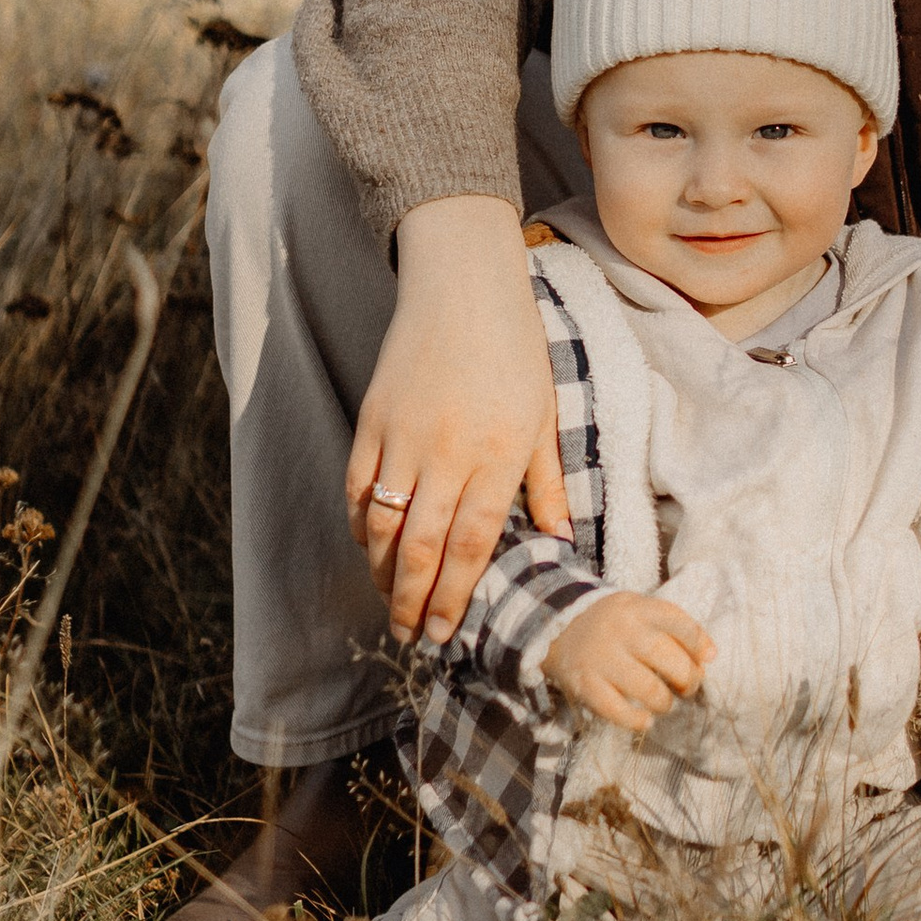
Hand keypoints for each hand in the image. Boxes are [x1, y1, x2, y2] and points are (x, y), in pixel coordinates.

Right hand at [348, 196, 569, 645]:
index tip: (446, 631)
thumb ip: (548, 481)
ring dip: (383, 573)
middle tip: (412, 636)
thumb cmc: (514, 348)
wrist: (462, 284)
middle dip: (414, 601)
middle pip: (423, 546)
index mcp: (500, 453)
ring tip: (390, 604)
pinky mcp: (373, 419)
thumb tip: (563, 540)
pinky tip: (368, 549)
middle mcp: (449, 451)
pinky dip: (359, 526)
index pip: (474, 543)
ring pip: (383, 524)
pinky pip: (357, 487)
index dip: (456, 594)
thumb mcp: (546, 412)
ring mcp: (404, 436)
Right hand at [542, 592, 713, 733]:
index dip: (699, 644)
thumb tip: (708, 656)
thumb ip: (672, 628)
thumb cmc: (614, 625)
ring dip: (664, 702)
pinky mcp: (585, 684)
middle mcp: (620, 630)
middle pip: (666, 658)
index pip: (678, 623)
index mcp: (637, 608)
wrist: (558, 628)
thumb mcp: (640, 612)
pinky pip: (616, 710)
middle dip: (687, 679)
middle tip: (687, 687)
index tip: (707, 659)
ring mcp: (601, 658)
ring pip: (646, 688)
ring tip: (664, 703)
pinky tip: (645, 720)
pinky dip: (636, 720)